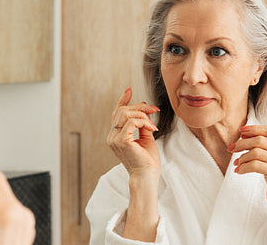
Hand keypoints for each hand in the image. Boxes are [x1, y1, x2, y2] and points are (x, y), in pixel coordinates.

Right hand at [108, 88, 161, 240]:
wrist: (147, 177)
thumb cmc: (147, 161)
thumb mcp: (145, 137)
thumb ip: (142, 124)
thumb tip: (144, 109)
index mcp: (116, 135)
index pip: (116, 113)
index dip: (122, 100)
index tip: (129, 90)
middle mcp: (112, 136)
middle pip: (122, 110)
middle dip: (140, 107)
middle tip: (154, 109)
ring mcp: (114, 139)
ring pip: (126, 113)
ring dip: (143, 114)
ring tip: (153, 124)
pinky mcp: (121, 141)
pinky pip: (131, 122)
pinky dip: (144, 122)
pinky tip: (152, 129)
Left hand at [228, 125, 266, 244]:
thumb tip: (243, 135)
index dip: (254, 129)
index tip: (240, 132)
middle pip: (260, 140)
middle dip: (242, 143)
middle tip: (231, 148)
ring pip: (255, 152)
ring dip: (242, 157)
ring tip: (237, 163)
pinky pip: (254, 165)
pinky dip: (243, 167)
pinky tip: (239, 171)